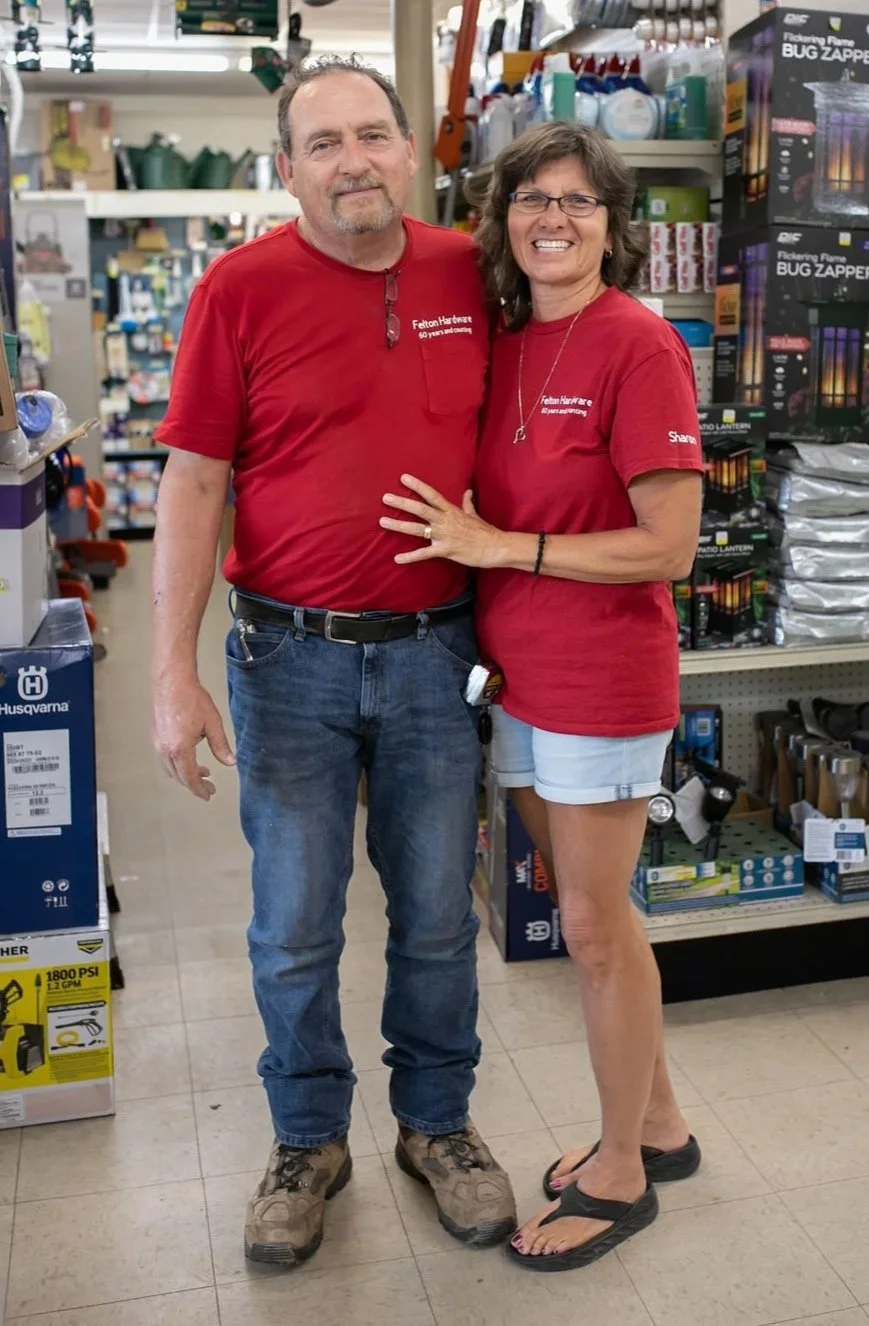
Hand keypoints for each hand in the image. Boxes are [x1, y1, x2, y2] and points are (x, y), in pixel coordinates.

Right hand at [152, 672, 235, 801]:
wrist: (171, 681)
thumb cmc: (192, 699)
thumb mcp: (212, 723)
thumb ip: (221, 746)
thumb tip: (231, 763)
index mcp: (180, 749)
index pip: (190, 778)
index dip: (199, 789)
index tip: (208, 795)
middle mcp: (165, 749)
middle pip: (179, 776)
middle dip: (194, 784)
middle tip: (209, 786)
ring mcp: (157, 743)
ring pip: (170, 769)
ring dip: (185, 774)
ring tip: (203, 771)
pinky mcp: (155, 736)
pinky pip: (164, 759)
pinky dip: (177, 764)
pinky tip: (189, 757)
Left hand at [380, 473, 504, 567]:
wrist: (495, 547)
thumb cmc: (485, 531)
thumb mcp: (474, 514)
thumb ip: (468, 503)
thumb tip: (468, 491)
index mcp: (451, 510)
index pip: (432, 495)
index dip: (418, 485)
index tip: (404, 478)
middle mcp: (445, 520)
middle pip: (420, 509)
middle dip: (402, 502)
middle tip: (386, 497)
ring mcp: (444, 535)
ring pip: (417, 529)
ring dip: (399, 525)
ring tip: (383, 521)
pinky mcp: (445, 550)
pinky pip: (424, 553)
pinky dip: (410, 557)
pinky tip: (397, 559)